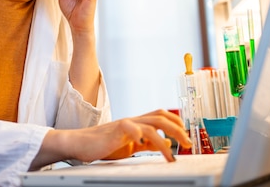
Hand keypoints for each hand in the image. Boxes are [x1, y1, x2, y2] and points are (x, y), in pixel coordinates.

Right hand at [31, 109, 192, 168]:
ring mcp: (126, 123)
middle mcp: (134, 120)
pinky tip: (145, 143)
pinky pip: (131, 127)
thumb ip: (146, 143)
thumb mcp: (130, 145)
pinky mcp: (116, 129)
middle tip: (187, 143)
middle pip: (162, 117)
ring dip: (165, 139)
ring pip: (152, 124)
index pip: (162, 115)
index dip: (177, 122)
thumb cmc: (103, 145)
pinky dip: (141, 134)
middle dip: (178, 129)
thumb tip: (164, 143)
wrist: (81, 144)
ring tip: (172, 153)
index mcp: (138, 123)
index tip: (186, 135)